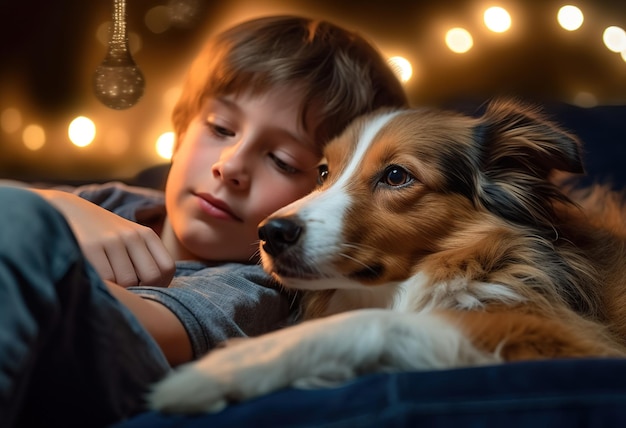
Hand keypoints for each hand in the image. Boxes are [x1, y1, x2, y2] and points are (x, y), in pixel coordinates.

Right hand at [37, 189, 174, 286]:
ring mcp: (111, 240)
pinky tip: (98, 281)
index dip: (160, 284)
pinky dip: (106, 286)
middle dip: (142, 290)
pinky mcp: (89, 247)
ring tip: (111, 285)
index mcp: (145, 234)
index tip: (145, 289)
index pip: (167, 268)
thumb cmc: (100, 235)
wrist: (66, 210)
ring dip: (121, 290)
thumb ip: (144, 259)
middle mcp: (131, 235)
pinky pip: (106, 278)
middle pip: (151, 276)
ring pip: (128, 280)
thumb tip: (157, 294)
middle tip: (127, 291)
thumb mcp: (128, 239)